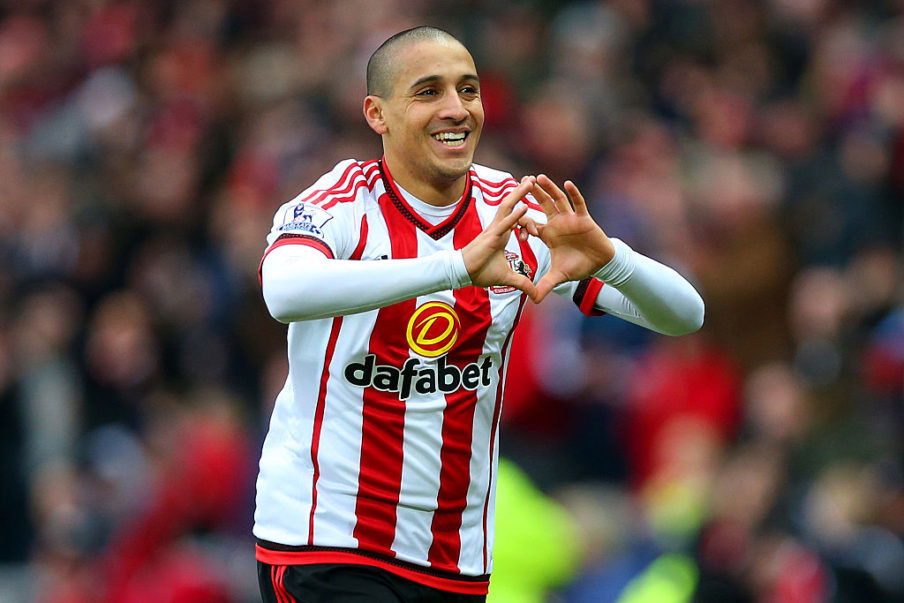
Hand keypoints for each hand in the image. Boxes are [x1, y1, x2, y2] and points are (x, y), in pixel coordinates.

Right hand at [462, 177, 538, 299]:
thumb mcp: (508, 277)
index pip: (518, 219)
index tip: (538, 227)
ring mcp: (495, 229)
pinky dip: (515, 216)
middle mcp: (499, 227)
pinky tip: (525, 206)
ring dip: (519, 194)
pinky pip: (505, 223)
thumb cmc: (481, 271)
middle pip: (512, 204)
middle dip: (522, 192)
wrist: (464, 274)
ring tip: (531, 182)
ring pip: (508, 207)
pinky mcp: (492, 236)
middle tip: (533, 179)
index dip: (528, 218)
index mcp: (503, 233)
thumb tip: (536, 294)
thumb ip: (523, 283)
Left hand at [519, 175, 613, 302]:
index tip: (513, 222)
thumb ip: (545, 285)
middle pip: (542, 205)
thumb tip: (534, 300)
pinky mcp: (584, 218)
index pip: (531, 223)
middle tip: (520, 181)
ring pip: (558, 200)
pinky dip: (573, 194)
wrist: (599, 263)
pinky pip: (578, 203)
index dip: (522, 223)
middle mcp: (557, 223)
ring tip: (538, 177)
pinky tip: (567, 183)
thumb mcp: (559, 276)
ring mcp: (570, 218)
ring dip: (549, 189)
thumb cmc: (578, 266)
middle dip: (532, 193)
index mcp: (548, 233)